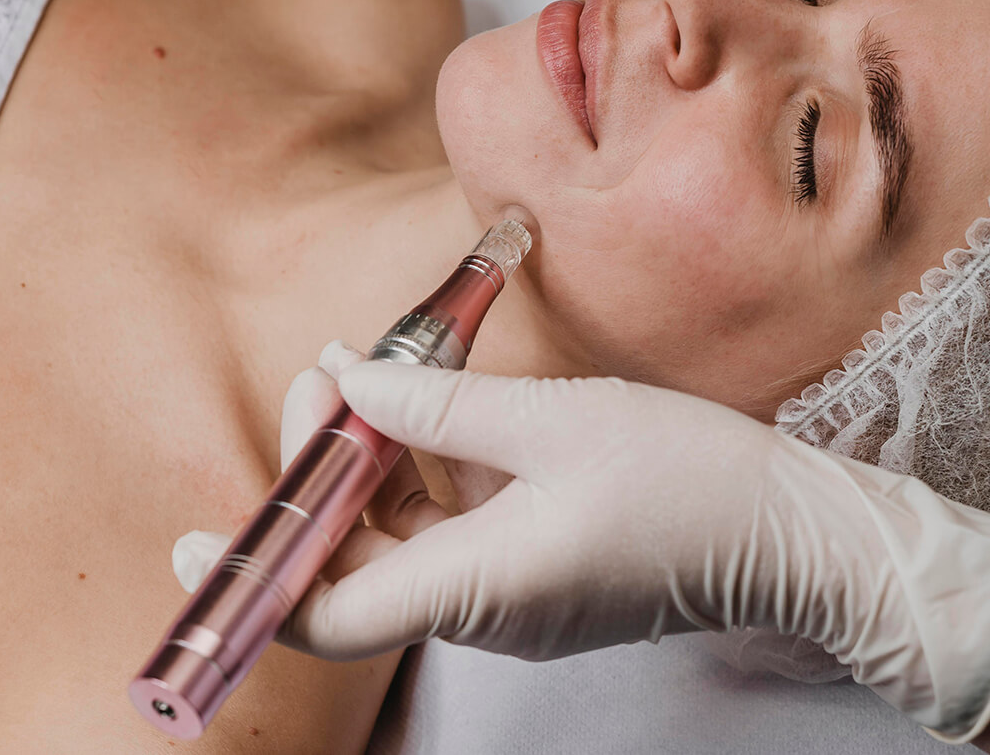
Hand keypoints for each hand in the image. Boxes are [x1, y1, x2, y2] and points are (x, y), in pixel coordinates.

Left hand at [175, 342, 989, 742]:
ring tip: (377, 373)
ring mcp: (507, 595)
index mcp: (477, 588)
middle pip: (356, 561)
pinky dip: (429, 470)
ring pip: (401, 539)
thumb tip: (350, 383)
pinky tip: (437, 405)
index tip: (195, 543)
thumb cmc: (688, 481)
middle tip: (327, 377)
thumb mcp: (556, 422)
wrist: (794, 535)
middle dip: (324, 472)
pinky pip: (451, 527)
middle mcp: (480, 608)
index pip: (327, 616)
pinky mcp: (534, 570)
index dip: (254, 582)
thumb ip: (439, 410)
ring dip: (377, 461)